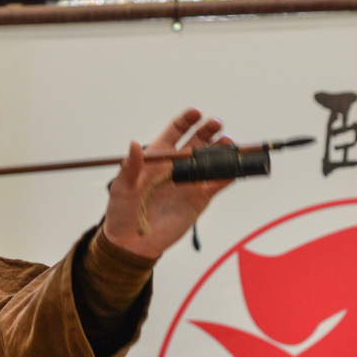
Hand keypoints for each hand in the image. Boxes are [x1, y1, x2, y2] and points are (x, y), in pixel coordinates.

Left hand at [102, 108, 233, 259]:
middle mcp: (176, 165)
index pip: (175, 131)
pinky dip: (228, 174)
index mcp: (158, 157)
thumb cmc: (121, 212)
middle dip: (208, 130)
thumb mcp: (122, 188)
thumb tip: (133, 144)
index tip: (196, 113)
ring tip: (229, 144)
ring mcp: (190, 181)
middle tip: (217, 125)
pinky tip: (235, 168)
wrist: (131, 243)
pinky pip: (218, 183)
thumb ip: (130, 167)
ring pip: (211, 159)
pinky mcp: (200, 198)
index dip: (186, 120)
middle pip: (198, 141)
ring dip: (222, 150)